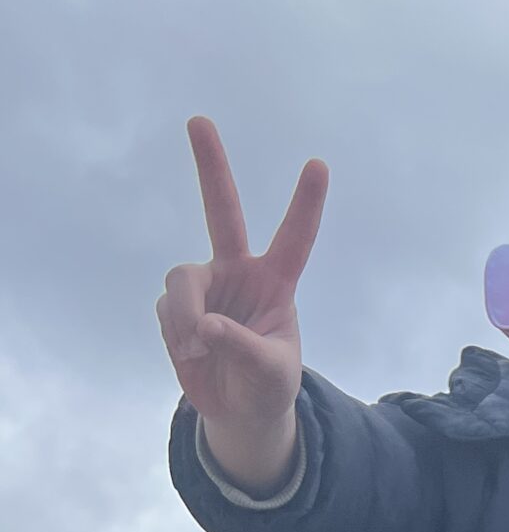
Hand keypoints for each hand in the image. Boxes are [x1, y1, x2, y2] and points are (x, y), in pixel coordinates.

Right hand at [156, 117, 328, 491]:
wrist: (239, 411)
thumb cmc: (268, 386)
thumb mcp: (270, 373)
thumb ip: (243, 348)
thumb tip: (205, 324)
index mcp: (275, 283)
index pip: (294, 238)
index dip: (306, 204)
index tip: (319, 164)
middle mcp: (238, 273)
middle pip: (221, 210)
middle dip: (211, 167)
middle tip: (199, 120)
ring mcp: (204, 286)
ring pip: (181, 280)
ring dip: (184, 316)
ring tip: (200, 348)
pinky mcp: (176, 307)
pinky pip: (167, 312)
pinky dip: (177, 336)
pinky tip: (193, 355)